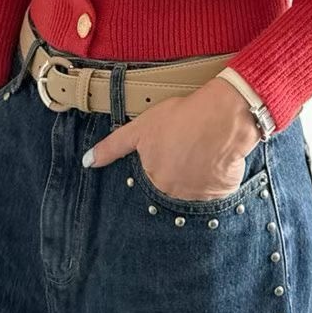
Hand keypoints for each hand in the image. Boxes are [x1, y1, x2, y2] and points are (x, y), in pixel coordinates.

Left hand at [81, 76, 261, 200]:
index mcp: (155, 180)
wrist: (222, 116)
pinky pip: (218, 187)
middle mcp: (176, 194)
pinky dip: (217, 175)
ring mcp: (201, 196)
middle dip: (180, 166)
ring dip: (198, 171)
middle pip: (174, 182)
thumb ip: (113, 146)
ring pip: (196, 185)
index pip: (154, 175)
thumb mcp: (141, 127)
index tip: (173, 143)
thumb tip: (88, 162)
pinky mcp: (224, 192)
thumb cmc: (181, 118)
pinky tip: (217, 155)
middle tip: (188, 143)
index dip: (163, 156)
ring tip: (204, 147)